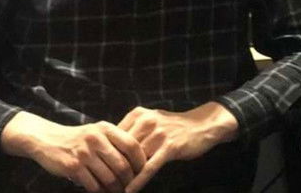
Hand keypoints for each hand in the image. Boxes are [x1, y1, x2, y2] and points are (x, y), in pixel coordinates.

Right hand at [1, 111, 145, 192]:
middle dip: (129, 181)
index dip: (140, 161)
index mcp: (105, 128)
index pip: (131, 144)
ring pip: (109, 179)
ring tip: (117, 192)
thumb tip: (139, 160)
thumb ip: (115, 142)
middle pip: (122, 165)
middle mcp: (96, 138)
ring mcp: (84, 153)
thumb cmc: (79, 139)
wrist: (48, 139)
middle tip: (129, 188)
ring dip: (115, 190)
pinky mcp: (73, 167)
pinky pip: (94, 186)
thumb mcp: (97, 132)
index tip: (142, 172)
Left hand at [118, 102, 238, 192]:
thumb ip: (133, 130)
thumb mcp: (151, 120)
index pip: (115, 135)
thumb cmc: (172, 125)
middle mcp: (146, 121)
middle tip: (106, 182)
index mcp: (138, 114)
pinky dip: (138, 181)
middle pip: (122, 148)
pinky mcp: (169, 147)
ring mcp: (157, 134)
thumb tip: (112, 145)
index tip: (100, 167)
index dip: (107, 153)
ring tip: (114, 189)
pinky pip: (149, 168)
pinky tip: (130, 191)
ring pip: (134, 160)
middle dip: (114, 166)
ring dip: (125, 177)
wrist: (200, 125)